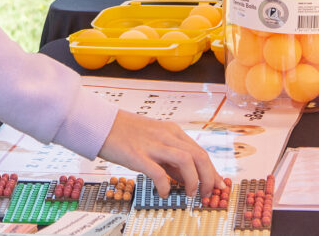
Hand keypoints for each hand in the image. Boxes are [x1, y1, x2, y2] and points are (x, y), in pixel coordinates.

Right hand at [98, 110, 219, 198]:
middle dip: (208, 178)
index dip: (212, 171)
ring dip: (193, 181)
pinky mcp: (138, 155)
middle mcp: (166, 136)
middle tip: (205, 194)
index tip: (218, 185)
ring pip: (186, 161)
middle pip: (199, 156)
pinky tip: (164, 193)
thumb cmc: (125, 133)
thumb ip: (169, 157)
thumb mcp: (154, 139)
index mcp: (172, 131)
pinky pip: (159, 173)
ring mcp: (153, 145)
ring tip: (188, 194)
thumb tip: (184, 178)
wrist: (100, 123)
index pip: (200, 152)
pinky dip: (166, 186)